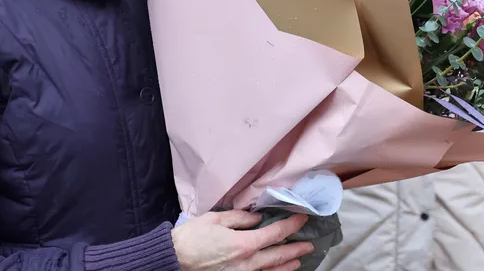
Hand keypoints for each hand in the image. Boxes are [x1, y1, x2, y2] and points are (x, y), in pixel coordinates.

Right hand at [172, 210, 314, 270]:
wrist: (173, 261)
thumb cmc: (191, 238)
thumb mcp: (215, 219)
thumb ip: (240, 218)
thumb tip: (258, 218)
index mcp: (244, 243)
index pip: (275, 233)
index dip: (291, 225)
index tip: (302, 218)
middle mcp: (248, 263)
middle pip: (278, 255)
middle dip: (296, 249)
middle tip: (309, 244)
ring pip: (271, 270)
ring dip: (287, 265)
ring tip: (298, 260)